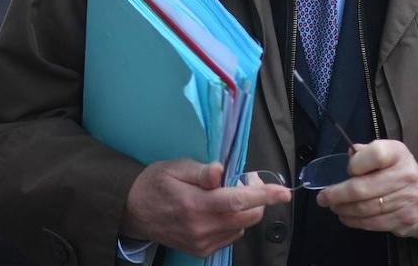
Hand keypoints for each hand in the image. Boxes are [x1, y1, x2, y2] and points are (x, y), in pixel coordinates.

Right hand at [121, 159, 291, 257]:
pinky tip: (220, 209)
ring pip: (242, 225)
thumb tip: (221, 171)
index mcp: (194, 204)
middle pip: (247, 215)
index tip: (284, 192)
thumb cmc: (156, 183)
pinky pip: (231, 235)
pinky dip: (234, 220)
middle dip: (257, 197)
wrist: (134, 211)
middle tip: (245, 179)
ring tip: (228, 193)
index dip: (264, 195)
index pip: (237, 200)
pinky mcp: (201, 251)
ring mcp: (202, 242)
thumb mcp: (176, 168)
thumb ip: (201, 171)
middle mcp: (200, 228)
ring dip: (245, 209)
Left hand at [316, 140, 417, 242]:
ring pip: (365, 209)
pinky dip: (354, 221)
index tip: (348, 170)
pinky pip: (372, 223)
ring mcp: (406, 200)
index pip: (376, 154)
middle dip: (338, 194)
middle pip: (364, 188)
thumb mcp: (390, 155)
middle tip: (324, 198)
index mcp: (399, 154)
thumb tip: (350, 152)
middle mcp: (406, 176)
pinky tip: (346, 217)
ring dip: (343, 209)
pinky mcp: (403, 221)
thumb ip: (368, 152)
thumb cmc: (401, 172)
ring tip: (333, 207)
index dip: (357, 163)